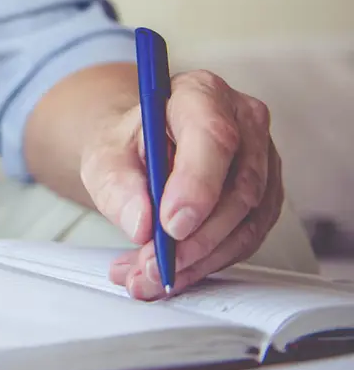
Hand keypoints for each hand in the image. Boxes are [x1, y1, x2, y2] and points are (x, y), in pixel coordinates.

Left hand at [79, 70, 281, 299]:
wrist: (140, 150)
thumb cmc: (126, 144)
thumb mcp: (104, 155)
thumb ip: (116, 184)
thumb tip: (140, 222)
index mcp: (202, 93)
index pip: (214, 137)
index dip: (197, 185)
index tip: (169, 225)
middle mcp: (243, 121)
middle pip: (238, 187)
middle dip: (195, 237)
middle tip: (153, 264)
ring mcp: (262, 160)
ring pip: (247, 221)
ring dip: (199, 258)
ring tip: (150, 276)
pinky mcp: (265, 196)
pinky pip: (247, 238)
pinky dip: (207, 262)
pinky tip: (170, 274)